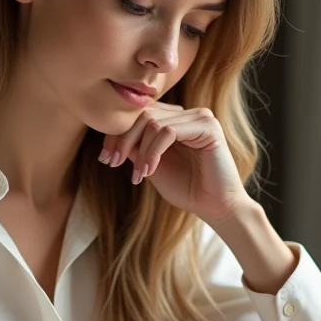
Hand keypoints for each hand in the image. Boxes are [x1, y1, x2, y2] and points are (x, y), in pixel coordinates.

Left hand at [98, 103, 246, 221]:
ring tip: (138, 175)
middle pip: (144, 115)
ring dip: (139, 151)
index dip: (118, 134)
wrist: (215, 207)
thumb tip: (111, 137)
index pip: (140, 115)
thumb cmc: (186, 188)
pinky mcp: (208, 127)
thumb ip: (135, 149)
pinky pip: (169, 131)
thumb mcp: (151, 166)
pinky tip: (149, 171)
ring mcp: (200, 117)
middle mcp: (187, 114)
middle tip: (112, 162)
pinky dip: (153, 152)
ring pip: (153, 123)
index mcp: (175, 119)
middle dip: (123, 140)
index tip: (105, 157)